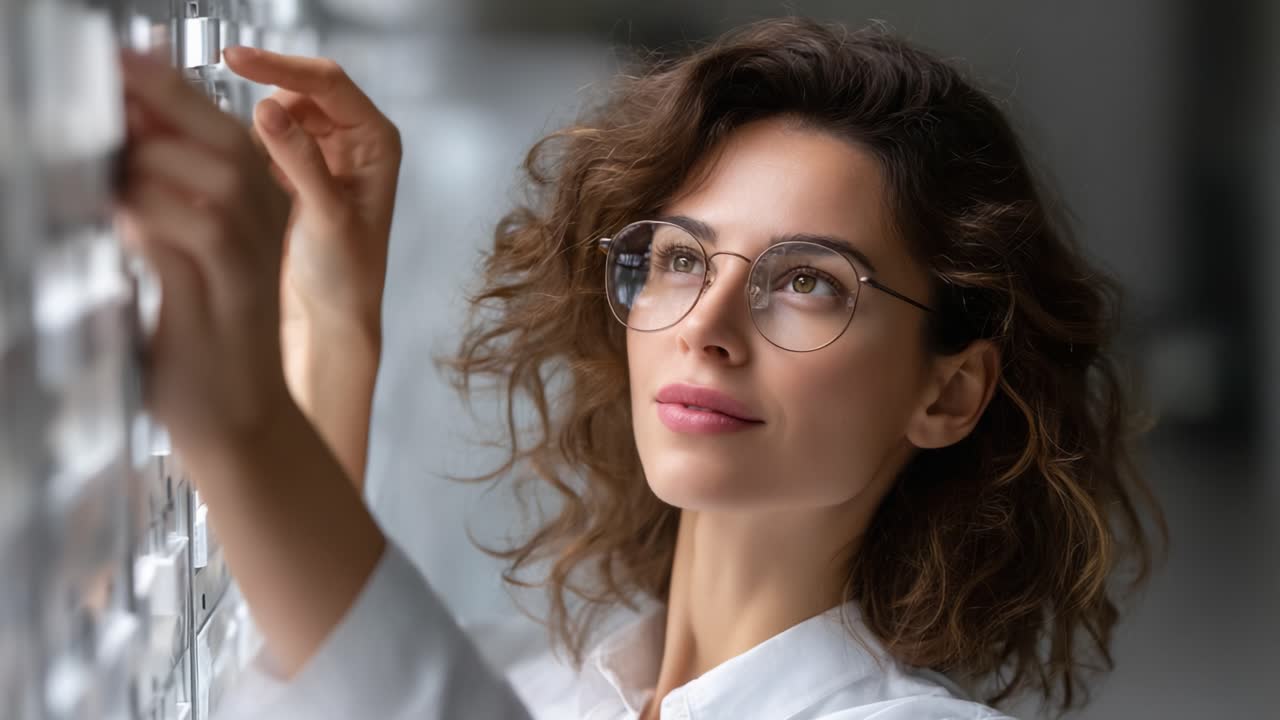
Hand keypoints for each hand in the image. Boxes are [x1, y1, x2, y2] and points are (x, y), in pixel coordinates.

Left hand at [116, 49, 293, 454]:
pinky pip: (195, 240)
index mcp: (258, 213)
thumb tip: (119, 145)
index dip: (172, 89)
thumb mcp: (187, 260)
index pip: (222, 130)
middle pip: (229, 144)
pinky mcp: (230, 302)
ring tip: (109, 154)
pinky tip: (120, 211)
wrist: (242, 421)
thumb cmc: (205, 339)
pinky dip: (152, 215)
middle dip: (167, 100)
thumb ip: (162, 201)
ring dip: (157, 159)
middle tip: (113, 72)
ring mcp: (252, 266)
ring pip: (219, 185)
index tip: (121, 57)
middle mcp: (265, 231)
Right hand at [223, 46, 400, 336]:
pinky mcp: (296, 173)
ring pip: (277, 114)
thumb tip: (267, 111)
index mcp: (375, 142)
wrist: (331, 318)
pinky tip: (218, 153)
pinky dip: (242, 142)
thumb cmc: (347, 277)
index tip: (235, 59)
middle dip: (259, 88)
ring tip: (211, 129)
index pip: (328, 83)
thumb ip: (300, 162)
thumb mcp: (326, 217)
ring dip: (248, 119)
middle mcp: (353, 142)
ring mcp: (324, 155)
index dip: (280, 66)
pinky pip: (265, 141)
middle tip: (210, 86)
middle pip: (299, 91)